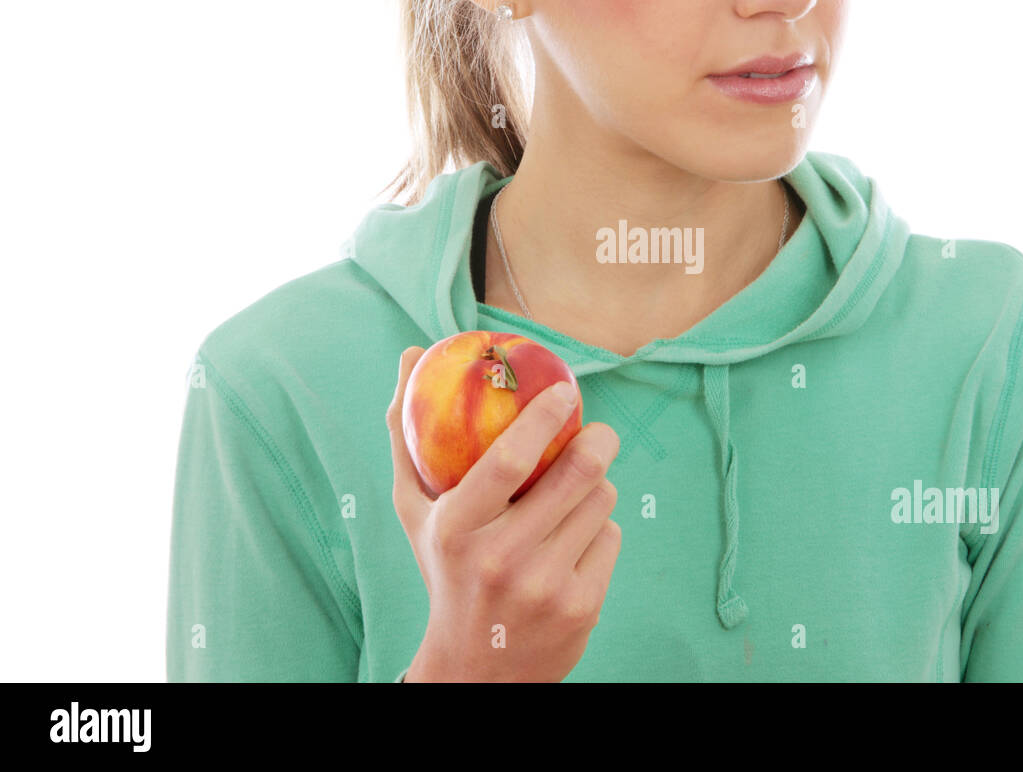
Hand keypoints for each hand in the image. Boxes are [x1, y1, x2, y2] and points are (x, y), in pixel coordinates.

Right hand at [387, 346, 621, 681]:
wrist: (473, 669)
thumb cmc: (446, 570)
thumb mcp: (417, 512)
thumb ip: (408, 435)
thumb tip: (411, 356)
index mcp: (457, 528)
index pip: (509, 459)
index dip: (543, 416)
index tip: (565, 391)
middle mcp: (502, 559)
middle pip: (578, 472)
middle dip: (597, 442)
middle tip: (596, 433)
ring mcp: (546, 586)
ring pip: (601, 500)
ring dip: (592, 490)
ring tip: (569, 501)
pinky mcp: (583, 607)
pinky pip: (611, 536)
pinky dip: (598, 531)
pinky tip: (572, 546)